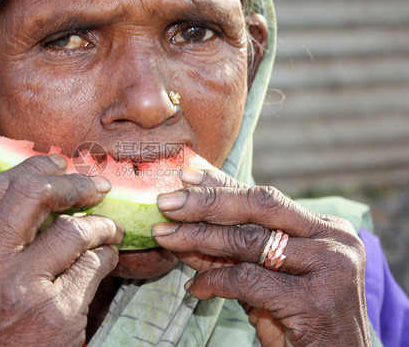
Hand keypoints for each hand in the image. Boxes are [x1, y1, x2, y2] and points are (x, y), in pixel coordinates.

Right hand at [0, 155, 123, 346]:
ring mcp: (20, 290)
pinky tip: (107, 258)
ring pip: (72, 230)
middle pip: (31, 195)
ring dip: (100, 225)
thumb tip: (38, 197)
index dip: (33, 167)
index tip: (58, 163)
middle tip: (94, 186)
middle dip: (71, 183)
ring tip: (109, 230)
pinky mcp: (55, 312)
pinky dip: (107, 255)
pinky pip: (93, 265)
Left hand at [152, 168, 370, 345]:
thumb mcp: (267, 280)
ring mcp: (330, 268)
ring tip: (166, 236)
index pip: (263, 199)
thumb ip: (235, 255)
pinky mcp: (315, 301)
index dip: (221, 185)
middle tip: (166, 203)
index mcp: (325, 229)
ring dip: (199, 237)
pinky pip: (247, 280)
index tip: (185, 176)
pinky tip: (194, 288)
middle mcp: (333, 240)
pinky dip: (214, 281)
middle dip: (206, 202)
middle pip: (259, 206)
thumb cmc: (300, 324)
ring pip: (249, 241)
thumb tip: (185, 229)